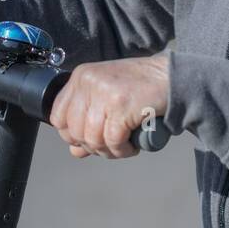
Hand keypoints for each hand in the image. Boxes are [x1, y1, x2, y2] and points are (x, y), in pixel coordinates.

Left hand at [48, 53, 169, 158]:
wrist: (171, 76)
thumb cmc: (140, 87)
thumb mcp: (106, 96)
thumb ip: (88, 120)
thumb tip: (75, 151)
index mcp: (80, 76)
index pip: (57, 116)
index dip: (71, 135)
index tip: (89, 139)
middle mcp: (88, 82)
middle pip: (74, 131)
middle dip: (92, 147)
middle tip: (111, 146)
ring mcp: (104, 93)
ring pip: (92, 139)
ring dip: (108, 151)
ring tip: (122, 147)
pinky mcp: (121, 105)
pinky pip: (112, 141)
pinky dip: (122, 151)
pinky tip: (132, 147)